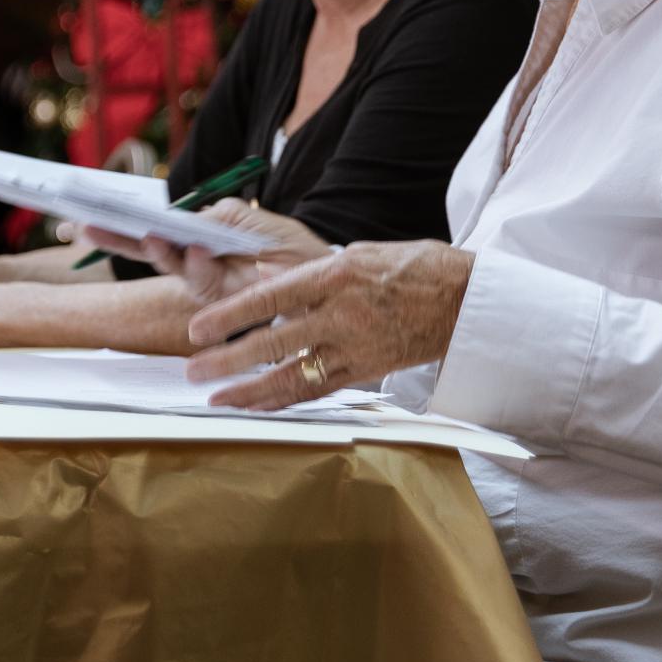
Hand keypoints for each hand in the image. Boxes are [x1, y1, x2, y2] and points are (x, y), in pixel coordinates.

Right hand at [81, 200, 332, 305]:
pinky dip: (198, 264)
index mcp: (194, 237)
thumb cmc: (283, 242)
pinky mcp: (222, 300)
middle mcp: (192, 260)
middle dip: (114, 240)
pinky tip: (199, 251)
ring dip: (158, 251)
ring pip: (170, 266)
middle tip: (83, 230)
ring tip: (149, 235)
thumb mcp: (244, 217)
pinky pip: (202, 280)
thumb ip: (212, 216)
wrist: (319, 274)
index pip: (149, 229)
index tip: (82, 218)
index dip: (117, 226)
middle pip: (144, 250)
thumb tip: (181, 223)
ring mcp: (204, 281)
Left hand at [182, 240, 473, 408]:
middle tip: (192, 371)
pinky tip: (258, 406)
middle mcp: (341, 314)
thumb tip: (263, 278)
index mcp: (335, 276)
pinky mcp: (368, 371)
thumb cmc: (413, 268)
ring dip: (250, 392)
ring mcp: (355, 348)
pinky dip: (284, 400)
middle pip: (273, 344)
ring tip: (216, 398)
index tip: (197, 330)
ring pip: (293, 377)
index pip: (269, 298)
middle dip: (227, 361)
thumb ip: (309, 272)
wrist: (468, 299)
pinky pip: (319, 391)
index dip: (229, 316)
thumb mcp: (359, 255)